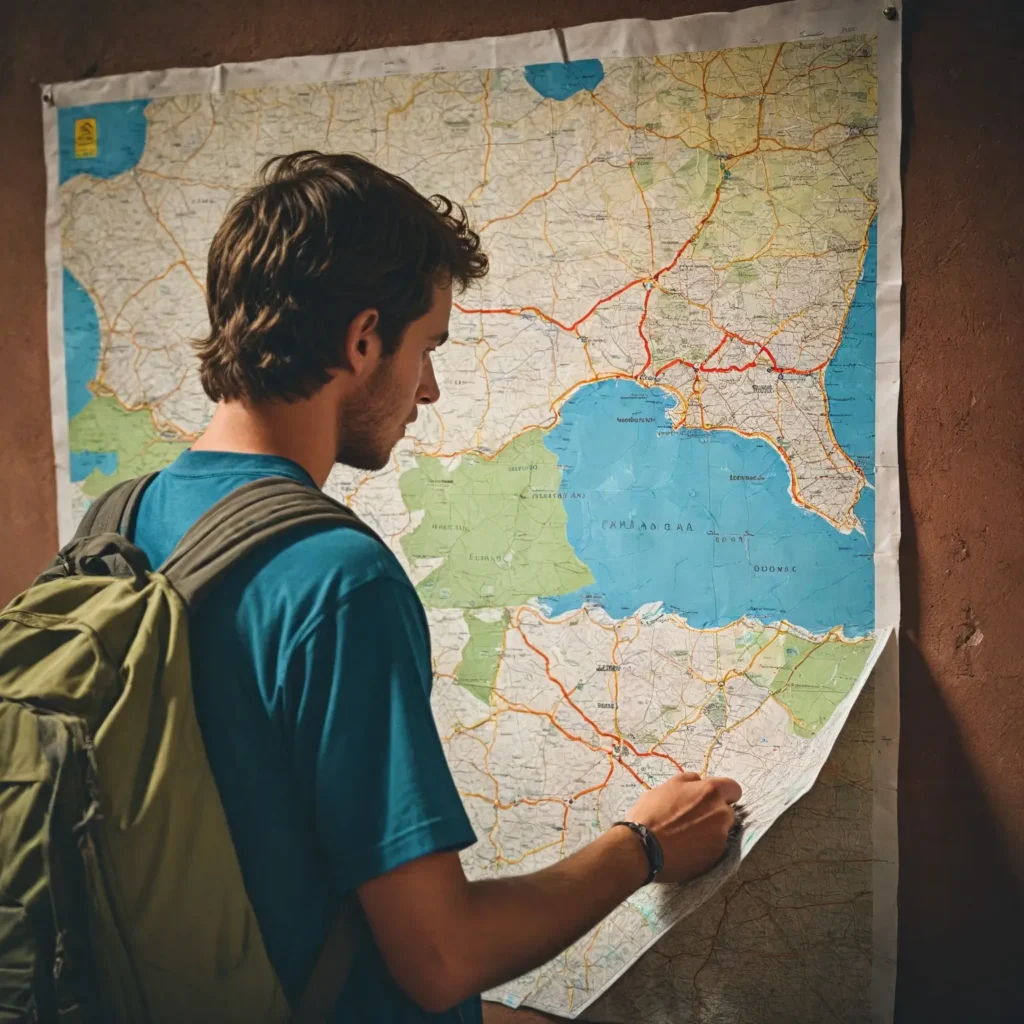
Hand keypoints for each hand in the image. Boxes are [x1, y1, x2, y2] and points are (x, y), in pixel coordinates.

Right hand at [624, 772, 741, 883]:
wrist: (643, 847)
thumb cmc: (652, 813)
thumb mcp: (667, 786)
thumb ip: (688, 782)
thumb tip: (698, 781)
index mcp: (710, 792)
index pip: (734, 788)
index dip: (724, 792)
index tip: (712, 798)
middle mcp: (721, 814)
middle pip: (728, 812)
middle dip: (716, 813)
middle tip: (694, 818)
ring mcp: (720, 838)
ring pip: (721, 831)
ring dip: (711, 831)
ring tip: (688, 835)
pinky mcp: (714, 857)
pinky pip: (714, 848)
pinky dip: (704, 847)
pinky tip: (686, 848)